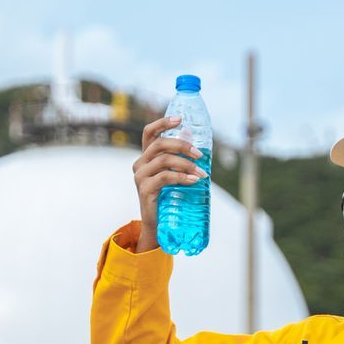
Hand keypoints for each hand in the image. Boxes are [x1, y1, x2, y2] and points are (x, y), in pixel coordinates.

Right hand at [131, 114, 205, 252]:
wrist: (157, 224)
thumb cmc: (168, 198)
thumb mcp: (173, 176)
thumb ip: (180, 162)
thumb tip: (200, 150)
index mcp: (146, 157)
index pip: (149, 133)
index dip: (163, 123)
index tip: (180, 119)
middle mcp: (140, 164)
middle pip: (160, 144)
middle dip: (182, 145)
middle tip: (200, 154)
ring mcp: (140, 176)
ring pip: (165, 160)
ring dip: (187, 164)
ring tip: (202, 173)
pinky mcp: (145, 189)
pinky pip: (165, 177)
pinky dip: (182, 177)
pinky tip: (194, 180)